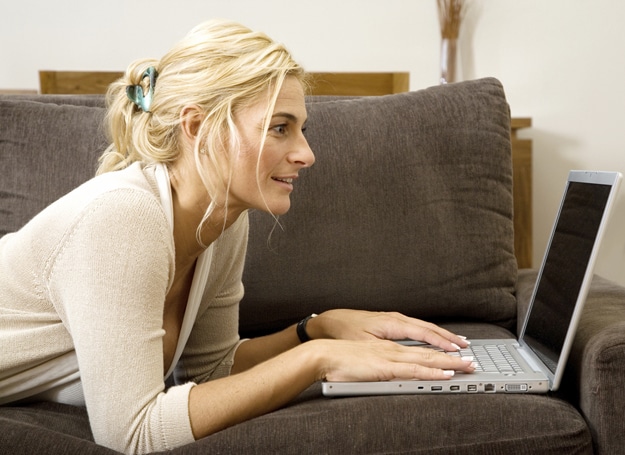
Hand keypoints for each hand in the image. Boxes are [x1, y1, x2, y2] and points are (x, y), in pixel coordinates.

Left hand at [307, 309, 468, 352]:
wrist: (328, 321)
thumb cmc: (344, 332)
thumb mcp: (365, 345)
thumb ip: (386, 352)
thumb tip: (405, 360)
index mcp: (392, 323)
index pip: (424, 334)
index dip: (442, 345)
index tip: (457, 352)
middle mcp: (395, 318)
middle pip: (428, 329)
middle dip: (449, 339)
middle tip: (467, 348)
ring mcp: (393, 319)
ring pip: (423, 327)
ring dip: (442, 336)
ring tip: (458, 343)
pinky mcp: (390, 322)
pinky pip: (416, 327)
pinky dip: (430, 333)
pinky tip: (435, 338)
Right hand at [310, 338, 474, 381]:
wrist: (323, 353)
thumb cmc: (339, 357)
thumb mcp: (365, 359)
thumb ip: (380, 363)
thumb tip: (391, 370)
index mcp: (389, 346)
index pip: (420, 346)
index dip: (440, 349)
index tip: (456, 353)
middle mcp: (394, 347)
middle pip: (429, 350)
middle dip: (452, 355)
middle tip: (472, 359)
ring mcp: (391, 356)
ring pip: (426, 358)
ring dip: (449, 362)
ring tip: (467, 365)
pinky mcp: (386, 367)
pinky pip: (414, 369)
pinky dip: (432, 371)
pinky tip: (444, 373)